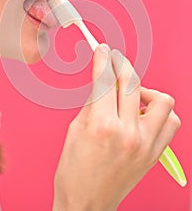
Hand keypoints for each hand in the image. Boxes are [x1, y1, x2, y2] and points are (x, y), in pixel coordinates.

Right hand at [52, 44, 180, 210]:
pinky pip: (170, 123)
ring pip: (161, 100)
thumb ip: (93, 102)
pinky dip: (160, 112)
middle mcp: (128, 132)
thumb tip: (103, 82)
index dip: (102, 59)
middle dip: (120, 65)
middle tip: (114, 61)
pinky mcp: (155, 154)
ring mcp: (146, 144)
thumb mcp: (76, 129)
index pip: (105, 80)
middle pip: (131, 82)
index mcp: (102, 125)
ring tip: (132, 97)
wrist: (86, 204)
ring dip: (146, 91)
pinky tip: (144, 115)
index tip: (102, 50)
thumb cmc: (74, 171)